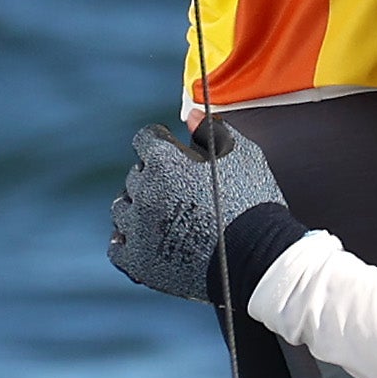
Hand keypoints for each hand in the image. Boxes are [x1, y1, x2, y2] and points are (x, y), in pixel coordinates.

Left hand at [109, 118, 301, 307]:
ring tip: (158, 213)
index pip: (146, 139)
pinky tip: (139, 238)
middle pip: (136, 174)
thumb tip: (191, 115)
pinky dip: (126, 241)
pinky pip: (117, 248)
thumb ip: (211, 131)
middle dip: (153, 175)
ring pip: (122, 208)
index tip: (172, 148)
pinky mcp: (140, 262)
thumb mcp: (241, 155)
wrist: (259, 258)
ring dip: (137, 206)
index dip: (161, 141)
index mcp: (164, 161)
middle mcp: (144, 192)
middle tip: (176, 186)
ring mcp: (139, 229)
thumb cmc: (254, 202)